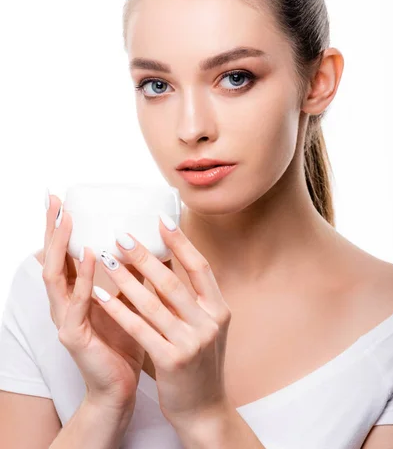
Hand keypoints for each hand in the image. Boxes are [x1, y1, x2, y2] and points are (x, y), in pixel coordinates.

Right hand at [41, 193, 147, 411]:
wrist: (120, 388)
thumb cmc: (124, 341)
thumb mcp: (129, 300)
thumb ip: (131, 273)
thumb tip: (147, 242)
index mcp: (75, 294)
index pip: (63, 253)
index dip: (60, 227)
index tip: (62, 198)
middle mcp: (64, 303)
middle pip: (51, 258)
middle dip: (52, 228)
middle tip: (54, 200)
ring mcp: (65, 319)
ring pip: (54, 277)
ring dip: (60, 246)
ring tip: (67, 219)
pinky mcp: (73, 336)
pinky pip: (75, 303)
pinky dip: (82, 277)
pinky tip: (91, 256)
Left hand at [92, 212, 232, 428]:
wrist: (203, 409)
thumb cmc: (199, 361)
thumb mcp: (203, 325)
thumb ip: (189, 296)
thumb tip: (166, 256)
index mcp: (219, 309)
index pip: (200, 267)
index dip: (181, 242)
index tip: (161, 219)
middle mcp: (209, 323)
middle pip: (172, 281)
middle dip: (144, 255)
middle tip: (121, 235)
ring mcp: (191, 343)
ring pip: (152, 303)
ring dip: (126, 278)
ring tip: (106, 259)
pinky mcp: (172, 361)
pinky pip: (139, 328)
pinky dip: (119, 309)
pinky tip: (102, 294)